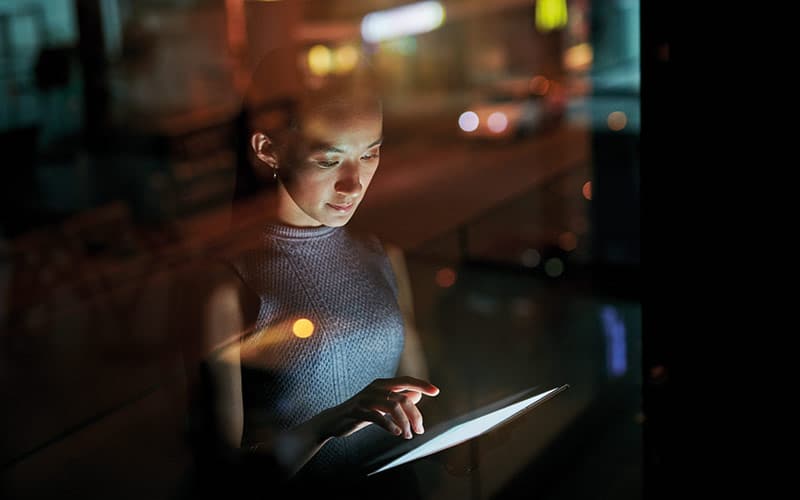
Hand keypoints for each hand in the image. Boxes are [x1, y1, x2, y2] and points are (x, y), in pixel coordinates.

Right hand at [319, 376, 439, 440]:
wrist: (334, 420)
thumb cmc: (361, 412)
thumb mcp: (382, 404)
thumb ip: (399, 398)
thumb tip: (418, 394)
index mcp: (382, 384)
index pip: (406, 381)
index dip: (421, 384)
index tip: (436, 391)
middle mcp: (375, 387)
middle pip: (402, 397)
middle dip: (415, 415)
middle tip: (420, 430)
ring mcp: (365, 398)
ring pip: (393, 406)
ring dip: (405, 423)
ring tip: (409, 435)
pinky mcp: (357, 410)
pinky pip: (378, 417)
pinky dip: (390, 426)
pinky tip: (397, 433)